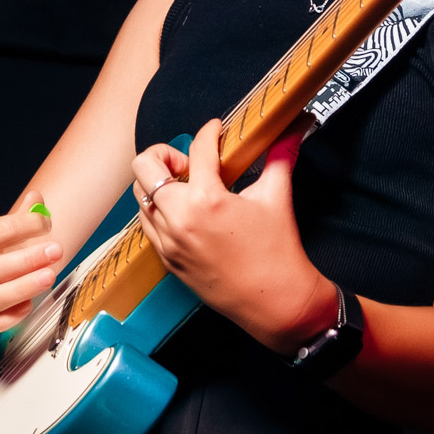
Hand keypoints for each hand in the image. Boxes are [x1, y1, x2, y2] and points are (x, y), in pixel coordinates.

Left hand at [131, 119, 336, 354]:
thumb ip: (280, 158)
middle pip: (144, 166)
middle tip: (189, 163)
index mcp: (208, 199)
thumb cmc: (277, 254)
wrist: (274, 302)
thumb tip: (292, 132)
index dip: (208, 132)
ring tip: (187, 188)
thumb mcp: (276, 198)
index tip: (216, 131)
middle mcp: (180, 219)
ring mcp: (169, 241)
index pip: (197, 148)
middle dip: (165, 155)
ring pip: (140, 195)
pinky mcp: (167, 259)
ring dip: (159, 184)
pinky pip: (147, 224)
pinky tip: (184, 212)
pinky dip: (159, 211)